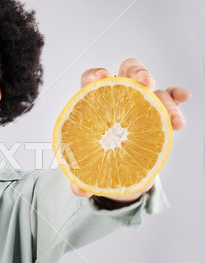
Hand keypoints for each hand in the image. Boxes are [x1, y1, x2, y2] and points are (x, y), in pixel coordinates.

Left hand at [71, 58, 190, 202]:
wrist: (117, 167)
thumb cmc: (97, 158)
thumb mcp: (87, 169)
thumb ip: (80, 176)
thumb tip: (79, 190)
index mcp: (94, 103)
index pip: (91, 80)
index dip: (95, 75)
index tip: (101, 78)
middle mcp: (118, 97)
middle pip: (127, 71)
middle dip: (137, 72)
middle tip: (144, 83)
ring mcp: (140, 102)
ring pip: (154, 88)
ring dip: (165, 98)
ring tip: (172, 120)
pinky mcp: (158, 112)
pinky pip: (171, 97)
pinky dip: (177, 95)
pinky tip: (184, 97)